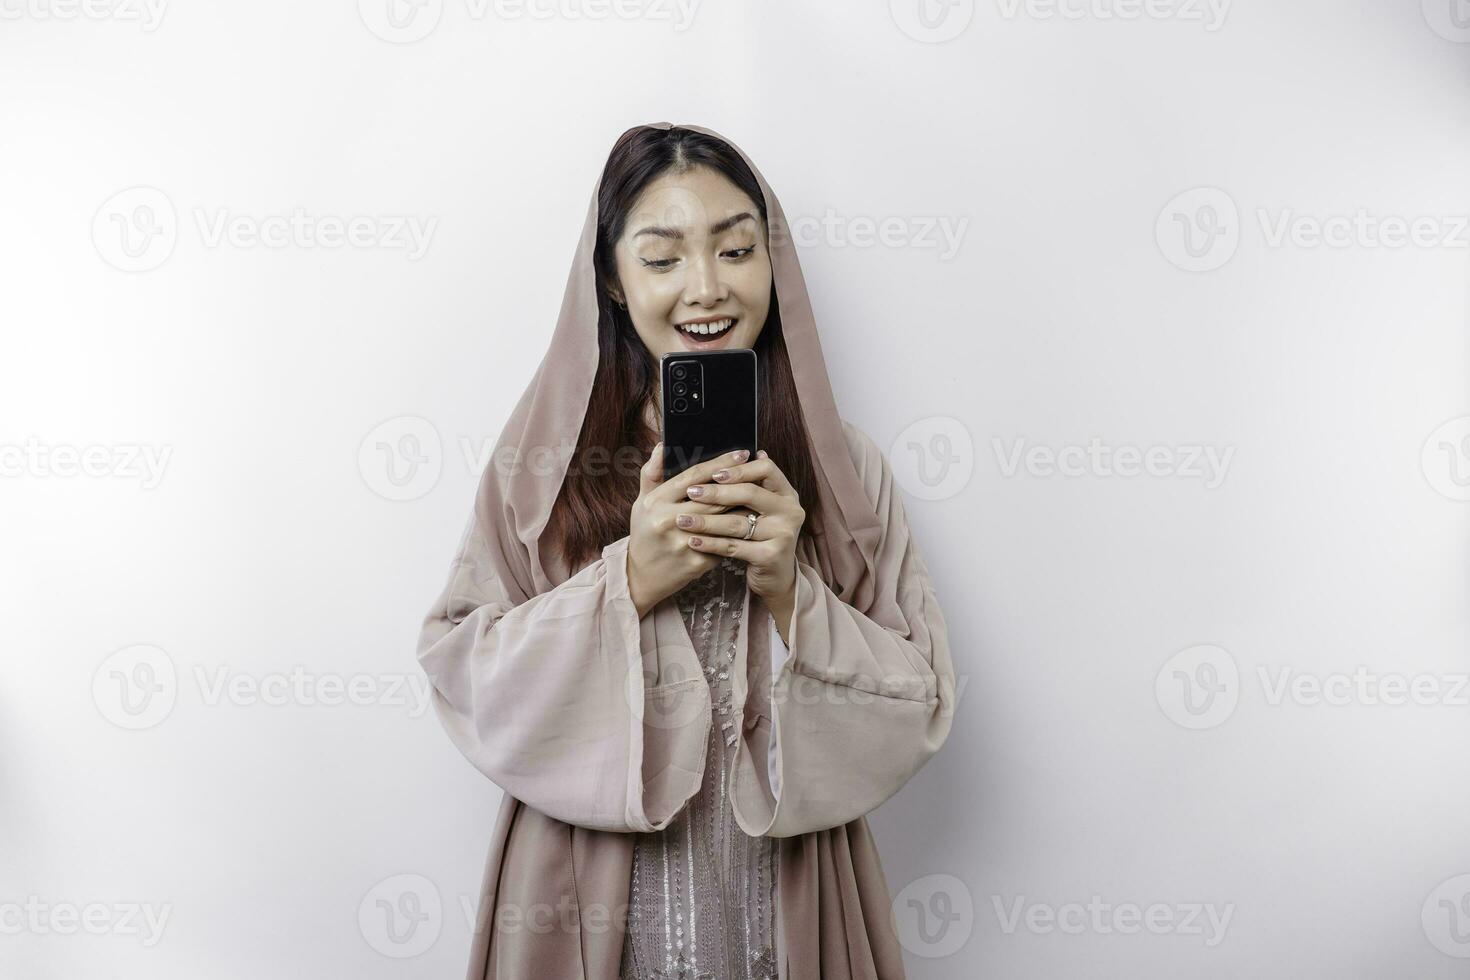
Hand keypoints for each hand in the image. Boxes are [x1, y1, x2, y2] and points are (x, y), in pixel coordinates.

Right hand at [626, 444, 749, 617]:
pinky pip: (724, 542)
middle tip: (760, 470)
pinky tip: (753, 521)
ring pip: (723, 520)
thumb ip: (652, 473)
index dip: (720, 463)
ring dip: (744, 506)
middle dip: (739, 482)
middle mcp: (668, 521)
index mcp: (656, 502)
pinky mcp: (696, 563)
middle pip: (713, 497)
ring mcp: (683, 543)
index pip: (694, 476)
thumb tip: (662, 446)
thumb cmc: (645, 533)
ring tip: (762, 492)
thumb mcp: (642, 502)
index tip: (741, 453)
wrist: (641, 577)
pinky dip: (738, 531)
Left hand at [676, 449, 802, 616]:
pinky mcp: (771, 556)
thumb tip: (742, 452)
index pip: (766, 468)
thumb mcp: (758, 510)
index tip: (713, 473)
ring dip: (706, 520)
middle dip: (716, 493)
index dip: (739, 469)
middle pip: (750, 493)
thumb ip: (749, 484)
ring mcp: (782, 533)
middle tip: (691, 493)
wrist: (774, 578)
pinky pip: (733, 547)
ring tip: (682, 519)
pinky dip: (710, 544)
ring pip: (737, 522)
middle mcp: (790, 510)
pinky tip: (692, 541)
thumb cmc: (760, 538)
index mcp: (786, 493)